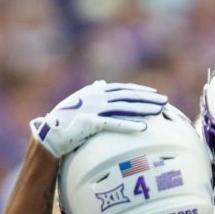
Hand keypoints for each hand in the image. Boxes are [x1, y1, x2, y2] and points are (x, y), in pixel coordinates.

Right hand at [30, 81, 168, 157]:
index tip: (154, 94)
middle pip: (128, 96)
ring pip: (124, 107)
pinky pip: (114, 123)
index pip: (122, 89)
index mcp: (95, 91)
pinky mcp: (91, 122)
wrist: (49, 131)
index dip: (139, 91)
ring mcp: (94, 108)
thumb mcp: (79, 100)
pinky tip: (143, 127)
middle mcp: (97, 97)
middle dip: (147, 99)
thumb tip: (100, 83)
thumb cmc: (64, 117)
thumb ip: (92, 91)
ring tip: (159, 112)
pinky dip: (129, 124)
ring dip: (143, 109)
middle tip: (165, 102)